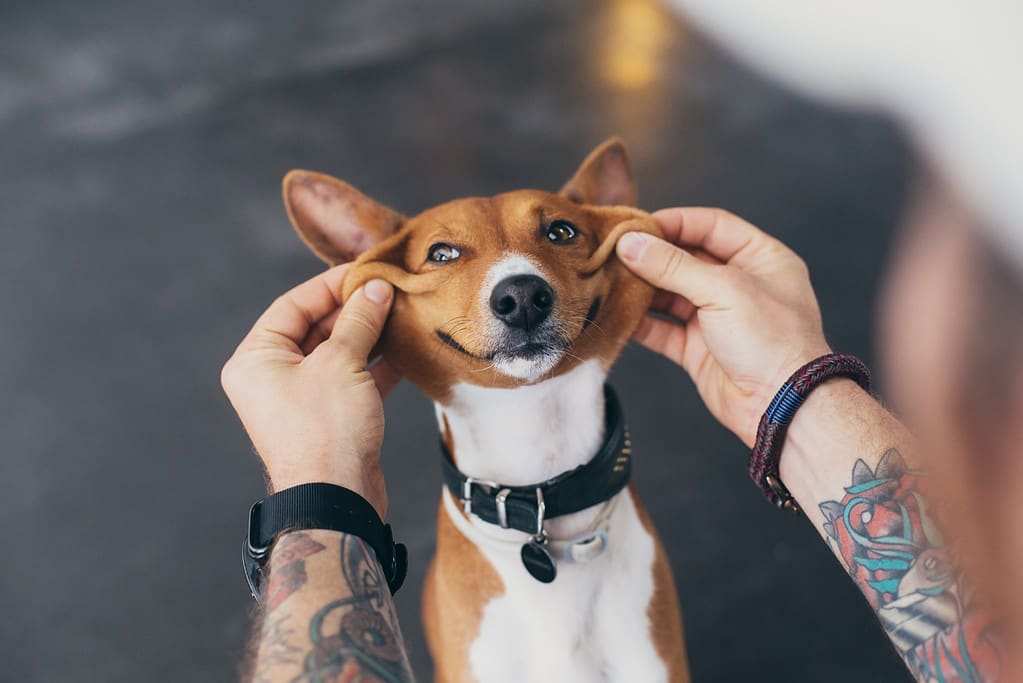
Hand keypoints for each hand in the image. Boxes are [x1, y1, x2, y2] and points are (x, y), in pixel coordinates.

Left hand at [221, 266, 400, 516]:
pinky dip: (378, 364)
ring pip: (339, 353)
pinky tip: (405, 349)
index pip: (293, 304)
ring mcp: (302, 398)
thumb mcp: (341, 363)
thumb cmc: (325, 433)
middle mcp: (272, 377)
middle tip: (390, 291)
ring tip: (402, 314)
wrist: (337, 499)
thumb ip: (359, 321)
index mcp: (256, 359)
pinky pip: (353, 378)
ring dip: (371, 335)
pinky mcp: (330, 417)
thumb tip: (375, 290)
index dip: (331, 284)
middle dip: (356, 310)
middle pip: (316, 327)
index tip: (366, 271)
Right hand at [616, 207, 830, 446]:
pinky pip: (663, 329)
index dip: (675, 223)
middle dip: (651, 256)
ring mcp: (717, 317)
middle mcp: (739, 285)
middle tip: (616, 251)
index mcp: (761, 258)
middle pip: (686, 258)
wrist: (782, 406)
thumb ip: (673, 265)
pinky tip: (618, 314)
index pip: (712, 226)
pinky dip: (641, 322)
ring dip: (642, 288)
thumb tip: (632, 244)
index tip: (638, 225)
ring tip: (611, 280)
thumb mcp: (723, 289)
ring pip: (670, 294)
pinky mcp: (698, 349)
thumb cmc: (773, 342)